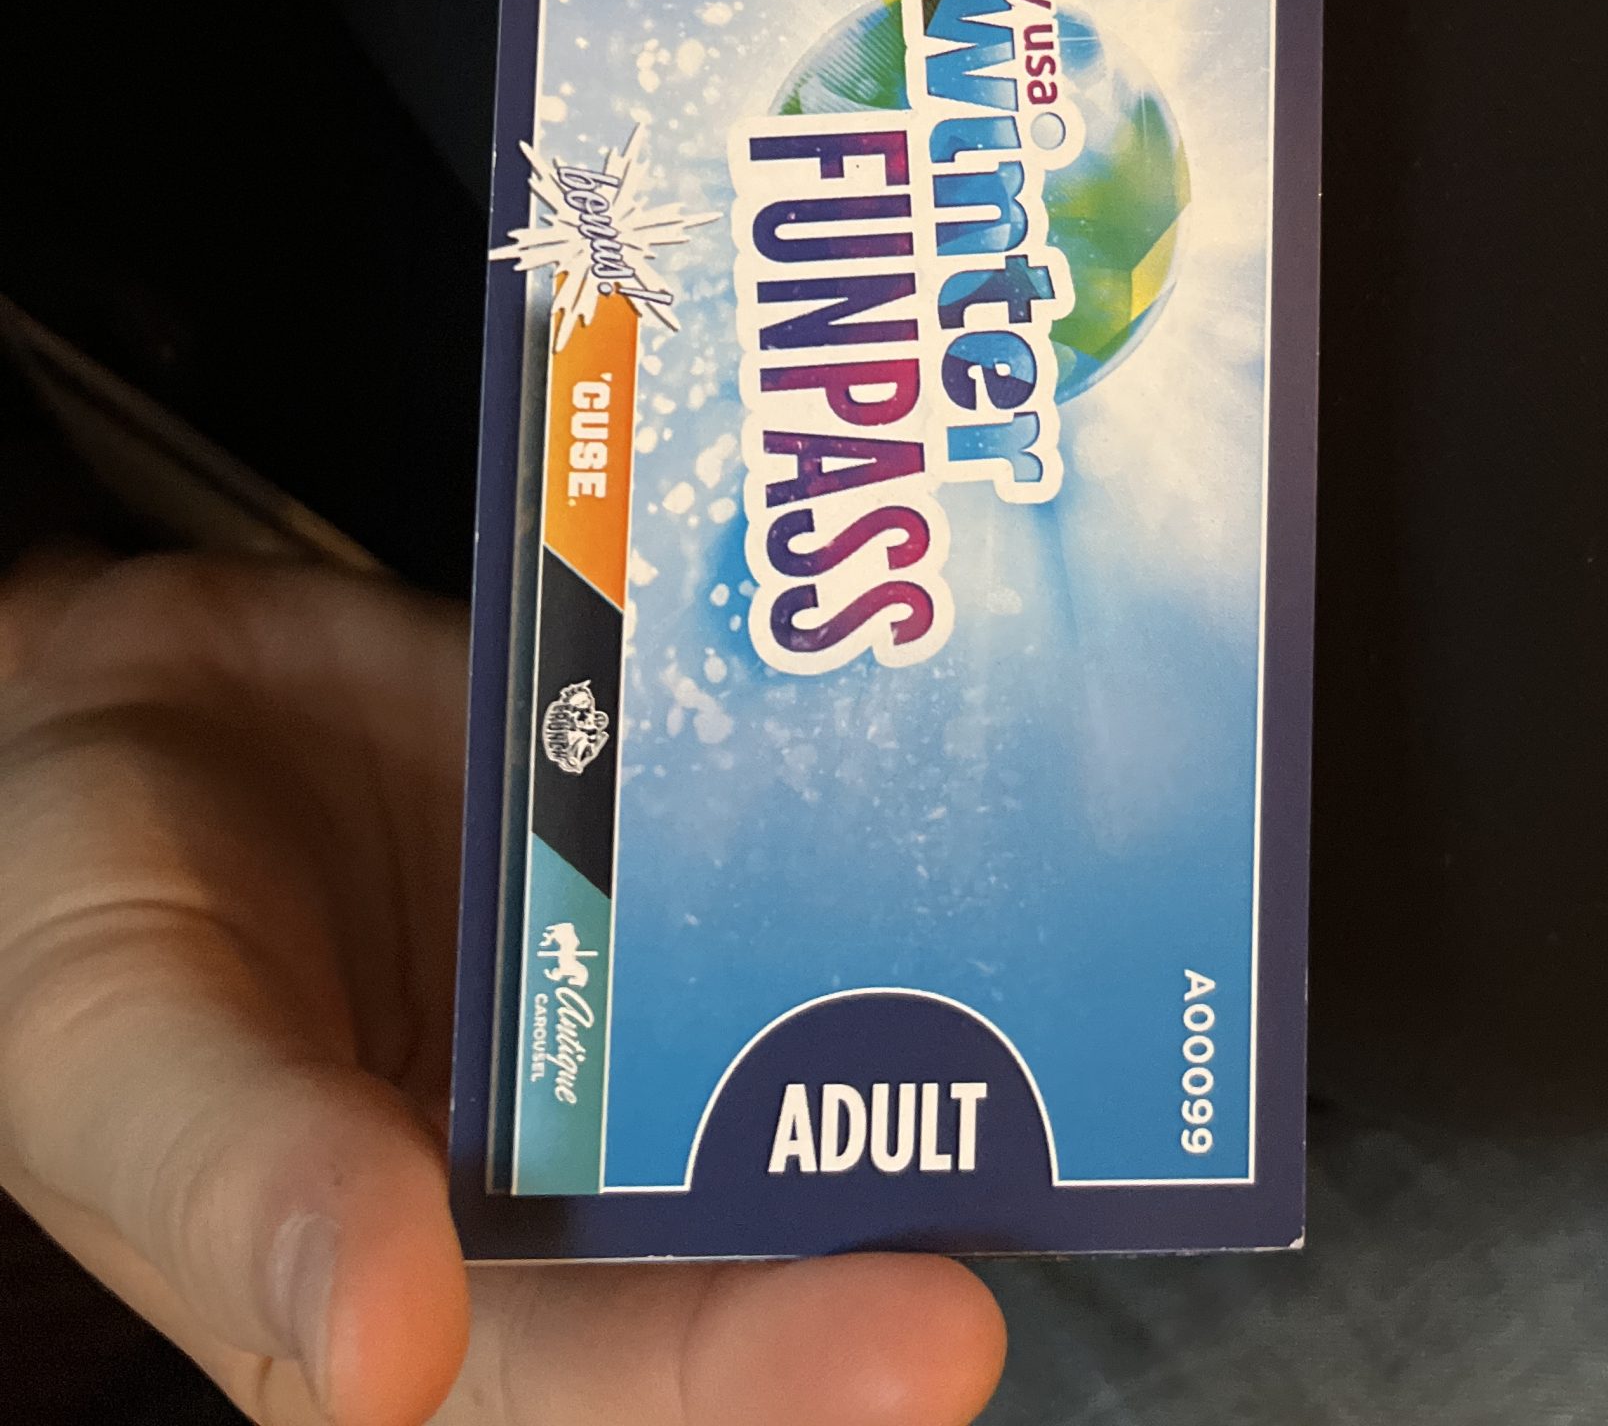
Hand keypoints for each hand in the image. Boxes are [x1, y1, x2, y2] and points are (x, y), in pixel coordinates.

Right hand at [0, 552, 1006, 1425]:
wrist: (102, 698)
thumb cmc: (59, 919)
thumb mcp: (117, 1060)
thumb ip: (247, 1192)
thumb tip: (380, 1354)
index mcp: (436, 1285)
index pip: (627, 1373)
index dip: (773, 1372)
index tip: (932, 1339)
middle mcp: (565, 1157)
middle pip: (766, 1210)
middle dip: (909, 1195)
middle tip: (1058, 1147)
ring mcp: (625, 983)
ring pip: (800, 1010)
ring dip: (924, 990)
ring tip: (1057, 948)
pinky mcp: (650, 829)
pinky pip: (760, 820)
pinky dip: (845, 796)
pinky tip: (935, 752)